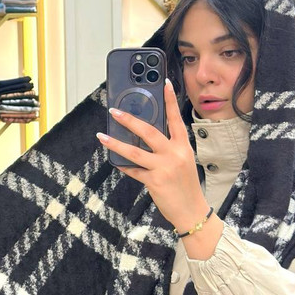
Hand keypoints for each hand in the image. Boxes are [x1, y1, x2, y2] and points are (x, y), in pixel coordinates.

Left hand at [97, 80, 209, 233]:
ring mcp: (163, 168)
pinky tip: (115, 160)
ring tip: (102, 136)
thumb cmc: (186, 186)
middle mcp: (174, 155)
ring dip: (116, 143)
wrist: (191, 211)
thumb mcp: (183, 162)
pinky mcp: (154, 181)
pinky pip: (133, 171)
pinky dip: (123, 166)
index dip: (170, 100)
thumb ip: (169, 149)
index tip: (164, 83)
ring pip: (134, 152)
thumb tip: (146, 138)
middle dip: (129, 120)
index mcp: (183, 147)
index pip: (176, 119)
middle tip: (115, 112)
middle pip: (149, 132)